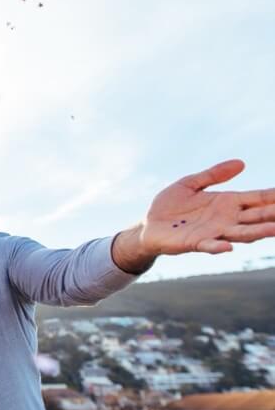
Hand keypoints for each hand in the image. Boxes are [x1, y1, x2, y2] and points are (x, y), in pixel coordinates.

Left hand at [140, 159, 274, 255]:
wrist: (148, 225)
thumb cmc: (170, 205)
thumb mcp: (190, 184)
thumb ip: (213, 175)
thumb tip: (241, 163)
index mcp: (227, 203)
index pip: (257, 199)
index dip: (274, 197)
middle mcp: (226, 219)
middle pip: (256, 217)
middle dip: (273, 215)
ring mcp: (212, 233)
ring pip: (241, 233)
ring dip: (258, 232)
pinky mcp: (194, 243)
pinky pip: (209, 246)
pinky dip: (218, 247)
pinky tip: (228, 247)